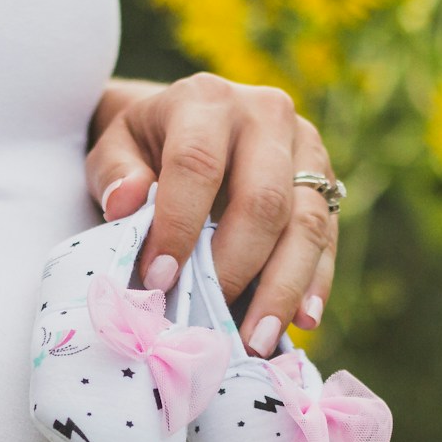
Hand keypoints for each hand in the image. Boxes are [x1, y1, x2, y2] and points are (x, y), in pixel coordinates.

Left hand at [85, 72, 337, 357]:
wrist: (189, 122)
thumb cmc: (144, 146)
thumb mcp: (114, 149)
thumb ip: (113, 174)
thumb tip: (126, 203)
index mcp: (206, 100)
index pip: (197, 163)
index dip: (179, 225)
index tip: (160, 280)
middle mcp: (266, 114)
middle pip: (265, 198)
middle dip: (238, 268)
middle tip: (215, 324)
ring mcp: (306, 147)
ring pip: (307, 222)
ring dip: (284, 288)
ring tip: (258, 340)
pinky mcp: (326, 181)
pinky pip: (329, 236)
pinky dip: (316, 282)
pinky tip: (302, 320)